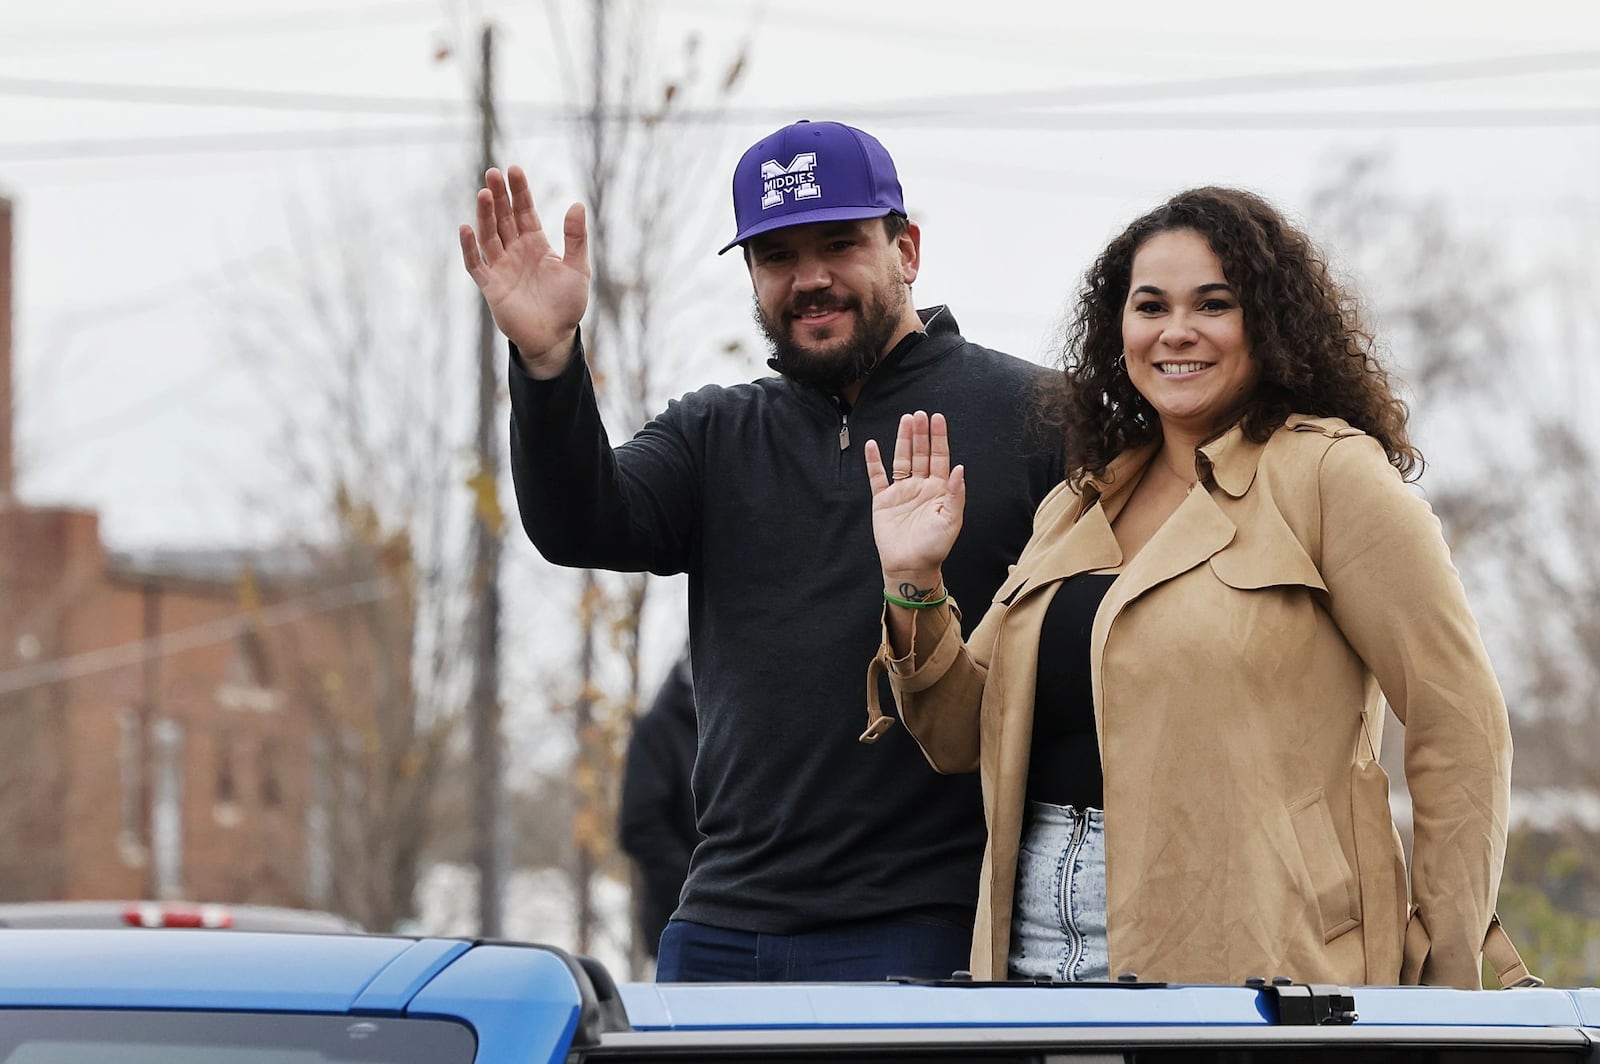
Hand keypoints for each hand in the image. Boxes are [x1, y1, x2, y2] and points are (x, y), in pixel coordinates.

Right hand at [458, 166, 589, 376]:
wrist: (555, 338)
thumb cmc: (567, 304)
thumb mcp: (578, 269)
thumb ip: (576, 238)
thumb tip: (576, 203)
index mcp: (536, 244)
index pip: (525, 211)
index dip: (519, 192)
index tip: (514, 170)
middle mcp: (515, 251)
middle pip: (504, 218)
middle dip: (498, 196)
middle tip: (493, 172)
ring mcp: (501, 267)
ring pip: (489, 235)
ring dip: (485, 215)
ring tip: (484, 193)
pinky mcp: (491, 286)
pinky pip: (475, 264)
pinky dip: (470, 248)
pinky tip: (467, 229)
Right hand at [864, 411, 964, 586]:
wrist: (910, 566)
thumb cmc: (934, 547)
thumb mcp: (951, 520)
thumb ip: (955, 494)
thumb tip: (959, 468)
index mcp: (939, 489)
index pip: (939, 457)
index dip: (938, 438)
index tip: (937, 419)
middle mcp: (920, 486)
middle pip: (920, 453)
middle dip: (920, 433)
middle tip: (919, 414)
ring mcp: (901, 492)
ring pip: (902, 459)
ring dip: (902, 440)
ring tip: (904, 420)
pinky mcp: (883, 500)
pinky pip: (877, 477)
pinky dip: (874, 462)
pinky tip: (872, 445)